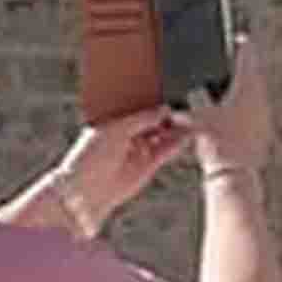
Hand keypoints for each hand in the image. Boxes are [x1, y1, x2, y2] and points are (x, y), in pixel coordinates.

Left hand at [47, 112, 185, 232]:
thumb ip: (142, 119)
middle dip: (169, 114)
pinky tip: (187, 135)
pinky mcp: (148, 165)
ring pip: (163, 135)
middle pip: (154, 121)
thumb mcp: (117, 129)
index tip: (170, 92)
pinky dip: (177, 143)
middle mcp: (128, 134)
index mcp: (115, 120)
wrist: (89, 189)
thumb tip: (164, 109)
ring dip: (177, 129)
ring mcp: (139, 149)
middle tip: (186, 107)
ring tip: (191, 120)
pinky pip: (166, 151)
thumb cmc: (93, 155)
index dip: (154, 100)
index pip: (139, 106)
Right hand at [179, 42, 275, 176]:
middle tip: (230, 65)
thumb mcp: (193, 119)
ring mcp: (264, 118)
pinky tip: (228, 119)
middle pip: (253, 75)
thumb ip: (180, 110)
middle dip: (240, 70)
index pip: (248, 55)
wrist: (234, 175)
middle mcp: (261, 99)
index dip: (242, 44)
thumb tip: (167, 108)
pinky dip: (242, 112)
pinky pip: (253, 115)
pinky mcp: (262, 135)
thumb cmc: (219, 144)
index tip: (239, 38)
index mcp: (247, 87)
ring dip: (241, 92)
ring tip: (225, 93)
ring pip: (254, 96)